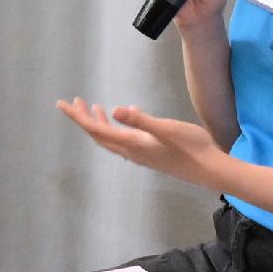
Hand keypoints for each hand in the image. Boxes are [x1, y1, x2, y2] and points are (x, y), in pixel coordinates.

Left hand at [56, 98, 222, 186]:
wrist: (211, 170)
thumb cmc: (191, 147)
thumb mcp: (166, 129)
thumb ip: (140, 120)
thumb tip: (114, 110)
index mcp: (132, 144)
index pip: (97, 130)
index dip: (78, 117)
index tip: (62, 104)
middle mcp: (133, 152)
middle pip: (100, 135)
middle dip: (85, 118)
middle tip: (75, 101)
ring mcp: (142, 154)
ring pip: (113, 138)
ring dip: (101, 123)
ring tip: (95, 107)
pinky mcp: (152, 153)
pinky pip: (127, 139)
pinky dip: (120, 126)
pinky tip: (129, 114)